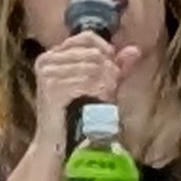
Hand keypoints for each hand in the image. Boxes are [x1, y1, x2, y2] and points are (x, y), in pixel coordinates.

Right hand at [30, 30, 139, 152]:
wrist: (60, 142)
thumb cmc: (79, 114)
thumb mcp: (100, 85)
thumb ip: (116, 66)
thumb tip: (134, 50)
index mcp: (53, 55)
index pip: (87, 38)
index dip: (107, 52)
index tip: (113, 71)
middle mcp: (46, 60)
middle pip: (94, 53)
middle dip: (109, 72)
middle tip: (111, 90)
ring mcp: (47, 73)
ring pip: (93, 67)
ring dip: (106, 84)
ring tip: (105, 98)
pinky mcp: (52, 88)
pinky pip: (87, 81)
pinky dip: (99, 91)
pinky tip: (100, 101)